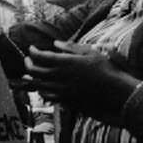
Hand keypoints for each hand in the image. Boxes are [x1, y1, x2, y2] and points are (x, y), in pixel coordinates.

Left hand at [24, 41, 140, 121]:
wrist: (115, 91)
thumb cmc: (105, 69)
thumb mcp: (90, 52)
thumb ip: (71, 47)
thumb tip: (55, 43)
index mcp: (65, 63)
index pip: (41, 56)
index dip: (33, 52)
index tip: (31, 49)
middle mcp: (60, 76)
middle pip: (34, 71)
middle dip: (28, 64)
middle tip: (27, 60)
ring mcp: (62, 89)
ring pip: (38, 85)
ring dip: (31, 78)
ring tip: (29, 74)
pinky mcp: (66, 100)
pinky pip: (47, 96)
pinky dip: (41, 91)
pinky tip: (41, 87)